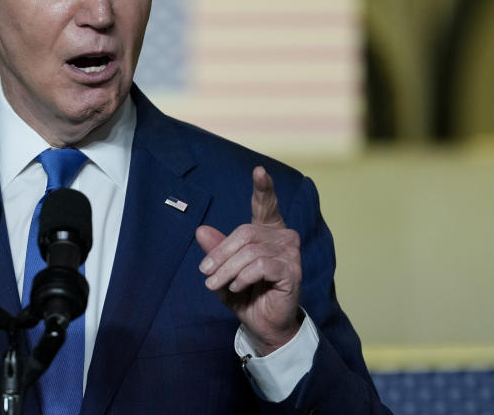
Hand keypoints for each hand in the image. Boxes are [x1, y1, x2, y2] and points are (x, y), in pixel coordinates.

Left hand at [196, 166, 301, 354]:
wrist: (262, 323)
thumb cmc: (245, 293)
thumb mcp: (223, 270)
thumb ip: (215, 249)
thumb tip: (201, 231)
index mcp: (268, 230)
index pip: (266, 204)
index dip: (263, 187)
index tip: (259, 170)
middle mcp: (283, 237)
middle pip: (245, 233)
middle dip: (221, 254)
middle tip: (205, 272)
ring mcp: (290, 253)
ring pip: (250, 252)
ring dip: (227, 270)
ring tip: (215, 284)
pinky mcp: (293, 271)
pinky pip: (261, 266)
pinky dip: (243, 277)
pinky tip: (237, 287)